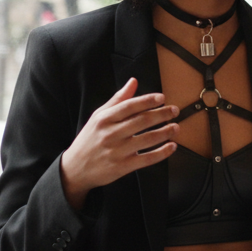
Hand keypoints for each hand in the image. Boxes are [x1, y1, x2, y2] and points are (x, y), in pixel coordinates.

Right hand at [60, 77, 178, 209]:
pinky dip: (162, 152)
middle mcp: (111, 134)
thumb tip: (133, 81)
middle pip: (142, 121)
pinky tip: (171, 146)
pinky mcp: (123, 167)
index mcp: (104, 119)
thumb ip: (118, 99)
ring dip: (165, 132)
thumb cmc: (89, 140)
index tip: (162, 98)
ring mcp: (117, 151)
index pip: (130, 106)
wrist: (75, 169)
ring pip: (148, 139)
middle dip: (162, 114)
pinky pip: (148, 159)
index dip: (148, 100)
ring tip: (176, 127)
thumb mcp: (98, 117)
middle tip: (175, 110)